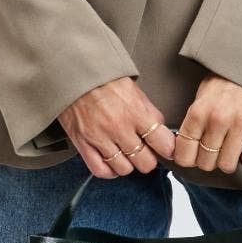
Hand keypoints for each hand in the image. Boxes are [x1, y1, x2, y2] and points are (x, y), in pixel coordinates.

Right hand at [58, 76, 176, 178]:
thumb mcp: (134, 90)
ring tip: (126, 154)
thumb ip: (148, 112)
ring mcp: (100, 137)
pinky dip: (108, 170)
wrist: (73, 71)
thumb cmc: (103, 78)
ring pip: (124, 169)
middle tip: (144, 151)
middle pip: (145, 162)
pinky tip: (111, 162)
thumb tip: (160, 132)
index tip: (166, 148)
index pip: (163, 143)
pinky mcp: (83, 143)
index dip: (168, 148)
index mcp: (136, 111)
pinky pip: (100, 170)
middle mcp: (120, 127)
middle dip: (148, 158)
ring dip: (128, 164)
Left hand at [171, 73, 241, 174]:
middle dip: (209, 160)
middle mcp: (218, 119)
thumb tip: (182, 149)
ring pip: (227, 165)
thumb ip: (194, 121)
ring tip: (232, 149)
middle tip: (215, 150)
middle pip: (206, 163)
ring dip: (229, 161)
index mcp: (199, 111)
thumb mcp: (203, 95)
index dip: (188, 160)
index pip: (184, 154)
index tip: (193, 158)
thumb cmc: (228, 81)